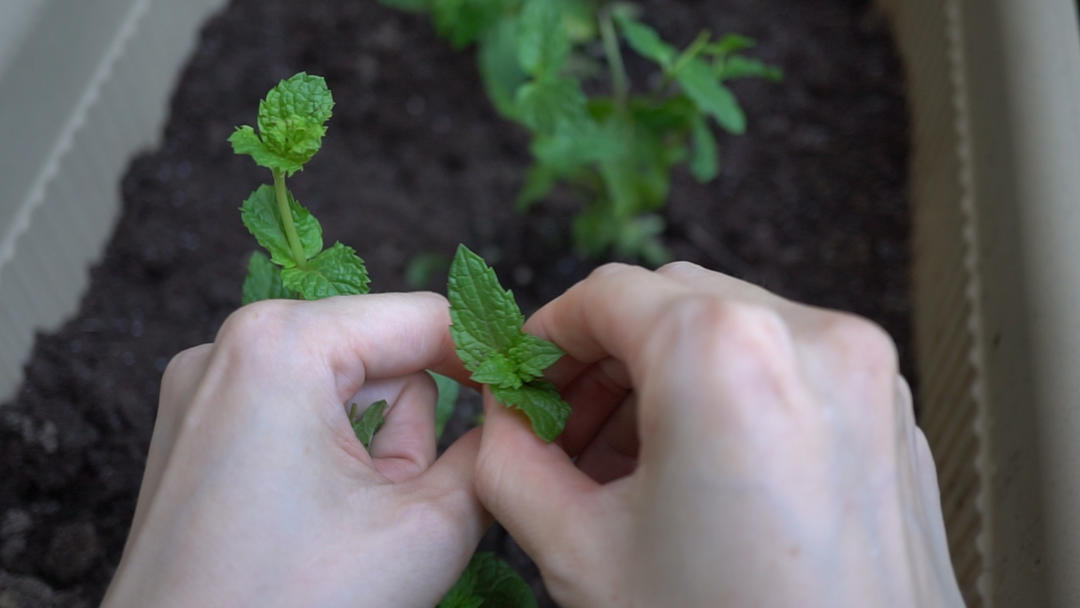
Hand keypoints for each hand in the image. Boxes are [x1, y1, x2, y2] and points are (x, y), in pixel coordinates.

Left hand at [103, 294, 484, 607]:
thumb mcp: (427, 525)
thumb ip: (490, 451)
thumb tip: (514, 416)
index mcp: (280, 344)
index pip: (421, 318)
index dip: (484, 358)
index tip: (526, 397)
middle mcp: (227, 350)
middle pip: (379, 357)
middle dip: (410, 429)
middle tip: (398, 508)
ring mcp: (202, 394)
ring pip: (340, 392)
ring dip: (371, 452)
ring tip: (349, 528)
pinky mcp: (195, 437)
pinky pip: (295, 419)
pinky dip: (329, 461)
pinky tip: (316, 525)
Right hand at [474, 262, 963, 606]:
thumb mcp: (580, 555)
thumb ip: (512, 464)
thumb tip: (504, 422)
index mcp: (726, 356)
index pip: (607, 295)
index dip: (547, 336)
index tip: (525, 380)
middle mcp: (812, 342)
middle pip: (671, 301)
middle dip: (605, 358)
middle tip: (565, 429)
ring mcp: (867, 378)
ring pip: (734, 328)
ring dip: (666, 376)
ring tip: (627, 462)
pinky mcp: (892, 420)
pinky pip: (791, 369)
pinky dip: (732, 395)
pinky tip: (697, 473)